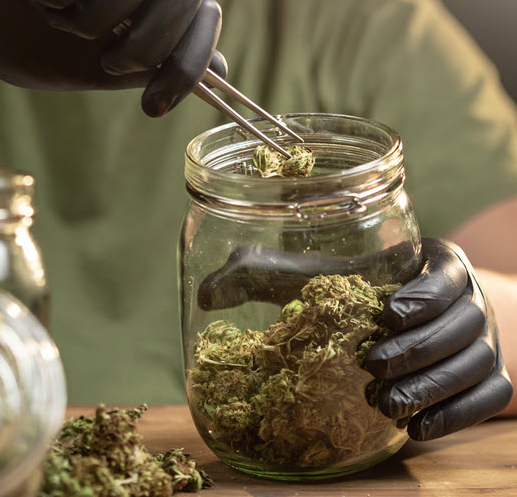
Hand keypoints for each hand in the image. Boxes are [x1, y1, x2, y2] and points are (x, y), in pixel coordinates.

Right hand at [0, 0, 222, 115]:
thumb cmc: (24, 42)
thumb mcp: (94, 71)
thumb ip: (152, 69)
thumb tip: (222, 76)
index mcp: (144, 5)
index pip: (203, 16)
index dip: (191, 63)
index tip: (152, 107)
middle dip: (151, 45)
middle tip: (106, 65)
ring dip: (98, 19)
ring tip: (60, 25)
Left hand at [197, 238, 512, 439]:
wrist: (419, 323)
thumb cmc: (359, 292)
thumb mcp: (320, 276)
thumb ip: (265, 276)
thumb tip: (205, 293)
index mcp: (437, 264)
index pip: (449, 274)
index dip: (425, 294)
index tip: (387, 314)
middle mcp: (471, 301)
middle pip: (466, 325)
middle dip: (419, 350)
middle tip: (370, 369)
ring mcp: (487, 342)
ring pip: (479, 365)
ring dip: (433, 387)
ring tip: (385, 404)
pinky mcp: (491, 378)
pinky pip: (493, 398)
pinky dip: (459, 415)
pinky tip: (416, 428)